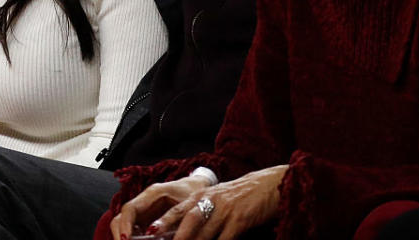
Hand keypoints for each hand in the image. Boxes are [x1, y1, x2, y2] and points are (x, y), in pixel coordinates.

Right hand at [110, 175, 211, 239]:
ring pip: (125, 225)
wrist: (199, 187)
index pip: (129, 209)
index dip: (125, 225)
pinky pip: (134, 230)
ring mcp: (144, 211)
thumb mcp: (185, 207)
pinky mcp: (146, 219)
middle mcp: (144, 202)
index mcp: (152, 194)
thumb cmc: (194, 194)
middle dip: (120, 234)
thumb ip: (171, 219)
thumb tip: (155, 232)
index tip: (125, 239)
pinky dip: (133, 238)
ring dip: (125, 237)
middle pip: (121, 217)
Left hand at [153, 165, 287, 239]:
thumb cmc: (238, 195)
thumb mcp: (216, 198)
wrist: (268, 184)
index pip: (178, 210)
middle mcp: (211, 201)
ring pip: (205, 234)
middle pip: (189, 221)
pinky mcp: (240, 220)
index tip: (149, 232)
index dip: (163, 221)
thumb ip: (198, 212)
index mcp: (201, 195)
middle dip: (176, 237)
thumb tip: (178, 232)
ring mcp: (225, 210)